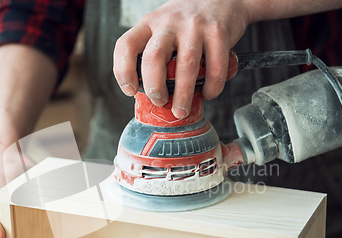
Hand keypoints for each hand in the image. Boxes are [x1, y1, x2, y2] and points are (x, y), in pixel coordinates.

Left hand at [113, 0, 249, 117]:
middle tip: (160, 102)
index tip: (130, 90)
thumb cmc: (187, 22)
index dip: (123, 71)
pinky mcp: (218, 32)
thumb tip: (149, 94)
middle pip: (153, 57)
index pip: (126, 45)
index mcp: (150, 23)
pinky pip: (214, 66)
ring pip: (185, 66)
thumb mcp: (162, 29)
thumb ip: (153, 52)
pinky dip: (212, 86)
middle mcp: (169, 22)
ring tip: (182, 110)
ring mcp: (194, 26)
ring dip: (183, 95)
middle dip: (155, 87)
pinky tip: (208, 93)